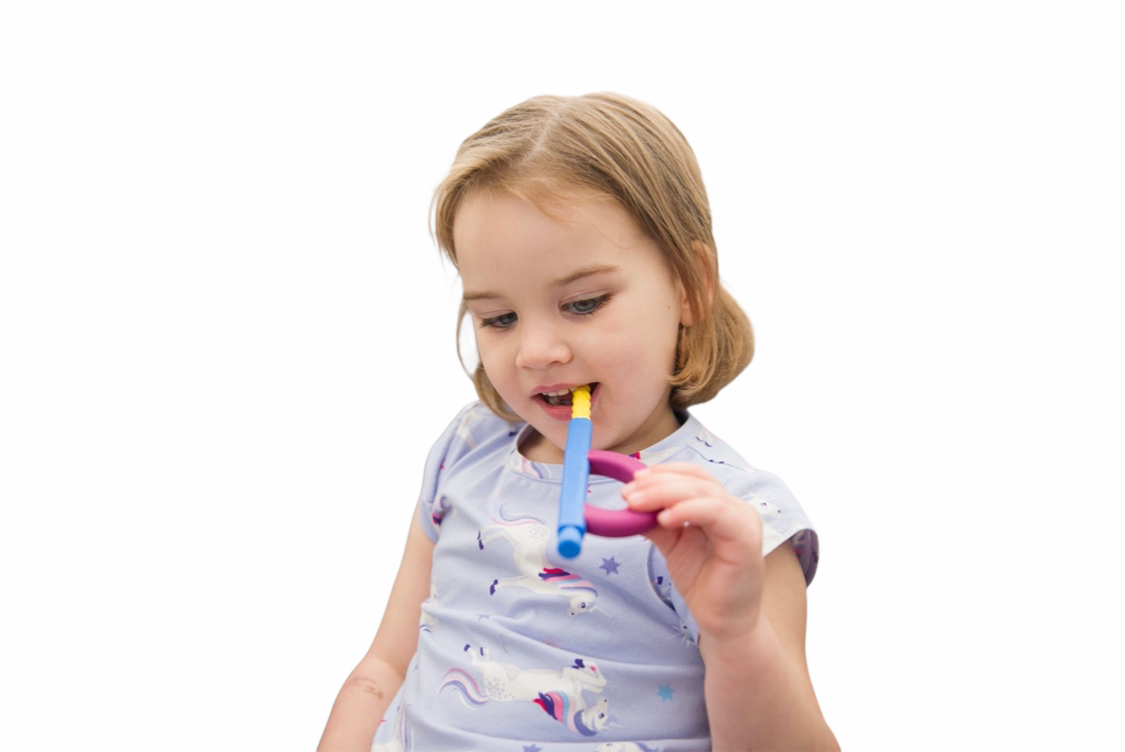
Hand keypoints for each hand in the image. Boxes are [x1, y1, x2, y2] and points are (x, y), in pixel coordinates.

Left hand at [621, 463, 765, 640]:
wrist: (724, 622)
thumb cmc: (704, 582)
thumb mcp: (673, 545)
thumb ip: (656, 522)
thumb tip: (630, 502)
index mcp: (721, 505)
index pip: (694, 475)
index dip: (664, 472)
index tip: (633, 479)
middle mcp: (736, 508)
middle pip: (695, 480)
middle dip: (657, 483)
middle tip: (628, 494)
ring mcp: (744, 522)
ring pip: (703, 492)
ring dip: (665, 493)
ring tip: (636, 504)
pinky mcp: (746, 541)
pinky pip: (716, 513)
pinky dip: (687, 510)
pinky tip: (664, 518)